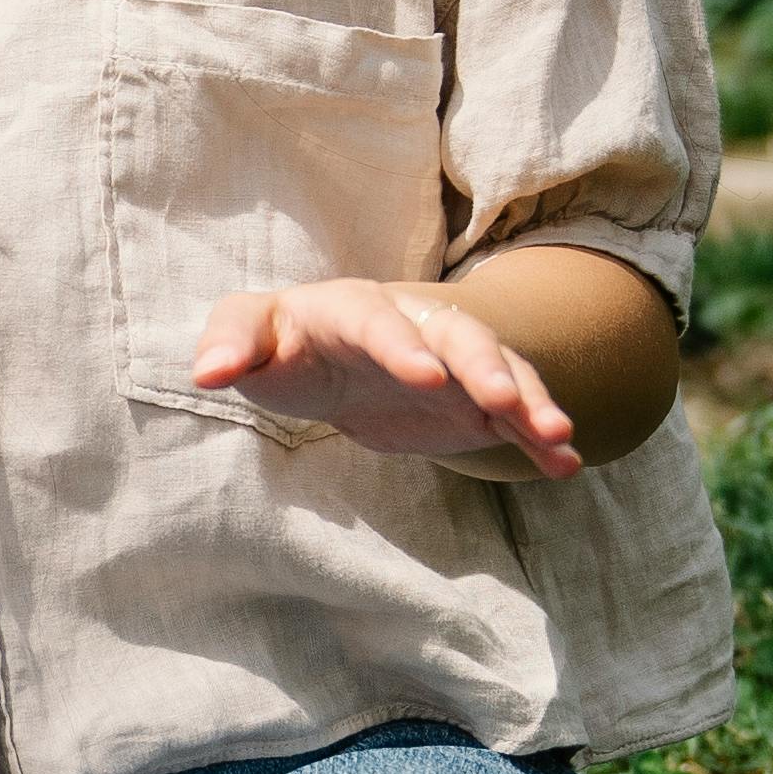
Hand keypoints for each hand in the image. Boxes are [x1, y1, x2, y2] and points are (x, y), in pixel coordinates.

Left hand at [192, 274, 580, 476]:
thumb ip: (231, 343)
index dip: (401, 344)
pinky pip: (514, 417)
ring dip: (529, 400)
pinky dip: (539, 438)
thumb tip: (206, 372)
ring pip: (500, 370)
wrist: (334, 358)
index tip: (424, 377)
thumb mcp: (252, 337)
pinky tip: (566, 466)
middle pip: (457, 335)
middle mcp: (416, 325)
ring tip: (557, 436)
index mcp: (354, 307)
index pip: (378, 318)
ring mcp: (453, 361)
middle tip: (506, 400)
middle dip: (484, 365)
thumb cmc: (286, 344)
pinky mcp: (475, 402)